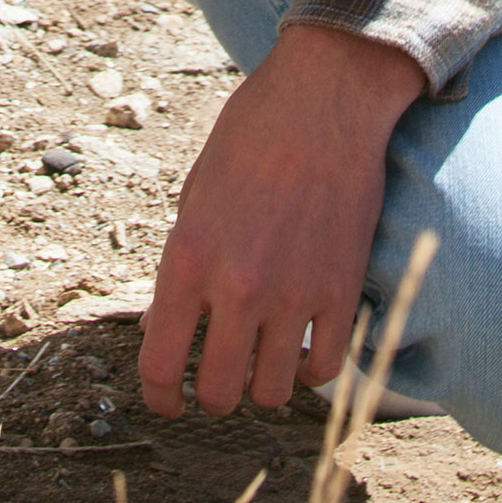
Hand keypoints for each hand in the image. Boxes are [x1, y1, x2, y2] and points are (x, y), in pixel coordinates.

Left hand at [140, 23, 423, 417]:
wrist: (323, 99)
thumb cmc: (249, 137)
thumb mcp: (193, 197)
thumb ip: (177, 269)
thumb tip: (158, 329)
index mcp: (187, 259)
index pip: (160, 365)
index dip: (158, 398)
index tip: (166, 402)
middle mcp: (237, 287)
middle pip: (219, 393)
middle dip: (210, 397)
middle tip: (215, 381)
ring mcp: (294, 294)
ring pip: (271, 392)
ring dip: (261, 387)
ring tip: (260, 363)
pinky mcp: (342, 291)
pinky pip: (325, 368)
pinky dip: (310, 371)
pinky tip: (301, 351)